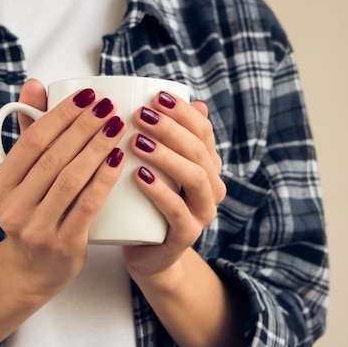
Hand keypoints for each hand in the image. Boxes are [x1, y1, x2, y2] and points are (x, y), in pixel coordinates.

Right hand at [0, 79, 126, 292]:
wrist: (35, 270)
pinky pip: (87, 205)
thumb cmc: (34, 213)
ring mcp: (36, 229)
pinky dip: (104, 179)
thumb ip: (29, 132)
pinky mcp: (63, 245)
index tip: (87, 95)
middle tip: (109, 106)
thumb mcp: (23, 178)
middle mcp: (12, 208)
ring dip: (96, 148)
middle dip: (84, 127)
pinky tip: (118, 159)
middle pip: (52, 157)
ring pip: (70, 179)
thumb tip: (34, 84)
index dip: (60, 114)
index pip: (31, 141)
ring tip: (117, 126)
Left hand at [122, 91, 225, 275]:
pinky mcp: (186, 236)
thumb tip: (162, 95)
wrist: (145, 252)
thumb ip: (157, 137)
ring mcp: (202, 213)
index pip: (202, 130)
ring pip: (194, 177)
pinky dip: (160, 192)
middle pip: (198, 150)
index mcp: (206, 165)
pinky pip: (178, 211)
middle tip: (139, 116)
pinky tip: (139, 176)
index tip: (155, 96)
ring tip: (136, 142)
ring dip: (166, 155)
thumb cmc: (144, 202)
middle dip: (170, 129)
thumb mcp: (150, 166)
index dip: (182, 112)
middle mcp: (212, 187)